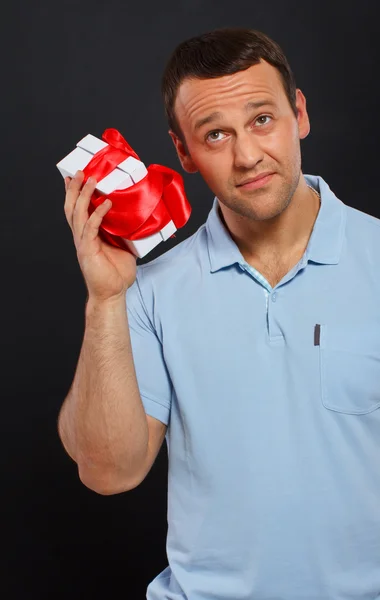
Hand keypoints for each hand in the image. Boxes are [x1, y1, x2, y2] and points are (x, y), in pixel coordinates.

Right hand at [64, 171, 136, 302]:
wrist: (112, 294)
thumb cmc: (117, 273)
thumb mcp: (123, 246)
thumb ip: (124, 232)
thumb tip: (138, 219)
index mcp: (87, 235)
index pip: (78, 210)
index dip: (75, 194)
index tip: (76, 178)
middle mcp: (82, 237)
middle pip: (72, 208)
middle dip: (74, 189)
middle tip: (79, 172)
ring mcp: (83, 243)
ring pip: (78, 214)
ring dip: (83, 196)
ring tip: (90, 180)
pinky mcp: (88, 250)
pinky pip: (90, 228)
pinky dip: (98, 215)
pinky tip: (107, 204)